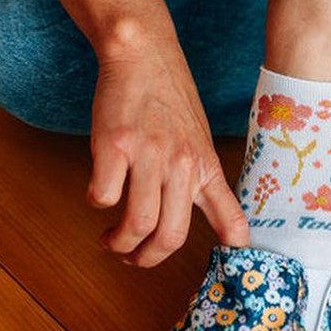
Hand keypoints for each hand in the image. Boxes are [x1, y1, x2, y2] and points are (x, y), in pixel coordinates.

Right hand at [88, 26, 249, 265]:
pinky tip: (101, 191)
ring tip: (111, 239)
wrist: (144, 55)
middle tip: (132, 259)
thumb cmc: (169, 97)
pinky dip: (98, 203)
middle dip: (147, 259)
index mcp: (205, 166)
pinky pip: (104, 196)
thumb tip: (216, 217)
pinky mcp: (115, 146)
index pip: (228, 218)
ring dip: (118, 242)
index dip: (232, 252)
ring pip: (136, 223)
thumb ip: (202, 178)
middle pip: (171, 236)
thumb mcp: (199, 139)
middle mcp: (182, 164)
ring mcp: (149, 155)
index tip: (230, 275)